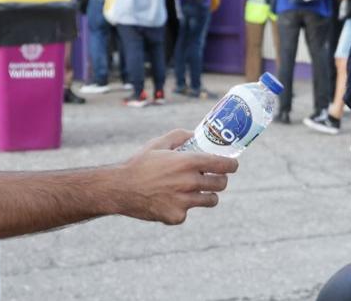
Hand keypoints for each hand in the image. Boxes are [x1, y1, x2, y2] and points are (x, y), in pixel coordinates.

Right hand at [116, 130, 238, 224]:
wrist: (118, 189)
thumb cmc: (139, 164)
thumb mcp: (159, 143)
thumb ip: (181, 136)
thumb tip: (196, 134)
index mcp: (188, 162)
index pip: (224, 165)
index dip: (231, 165)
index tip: (232, 165)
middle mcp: (189, 182)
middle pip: (221, 184)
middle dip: (220, 180)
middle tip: (214, 178)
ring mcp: (183, 202)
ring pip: (211, 200)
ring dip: (208, 195)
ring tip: (198, 191)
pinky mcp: (175, 217)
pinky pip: (188, 212)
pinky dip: (183, 208)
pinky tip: (171, 201)